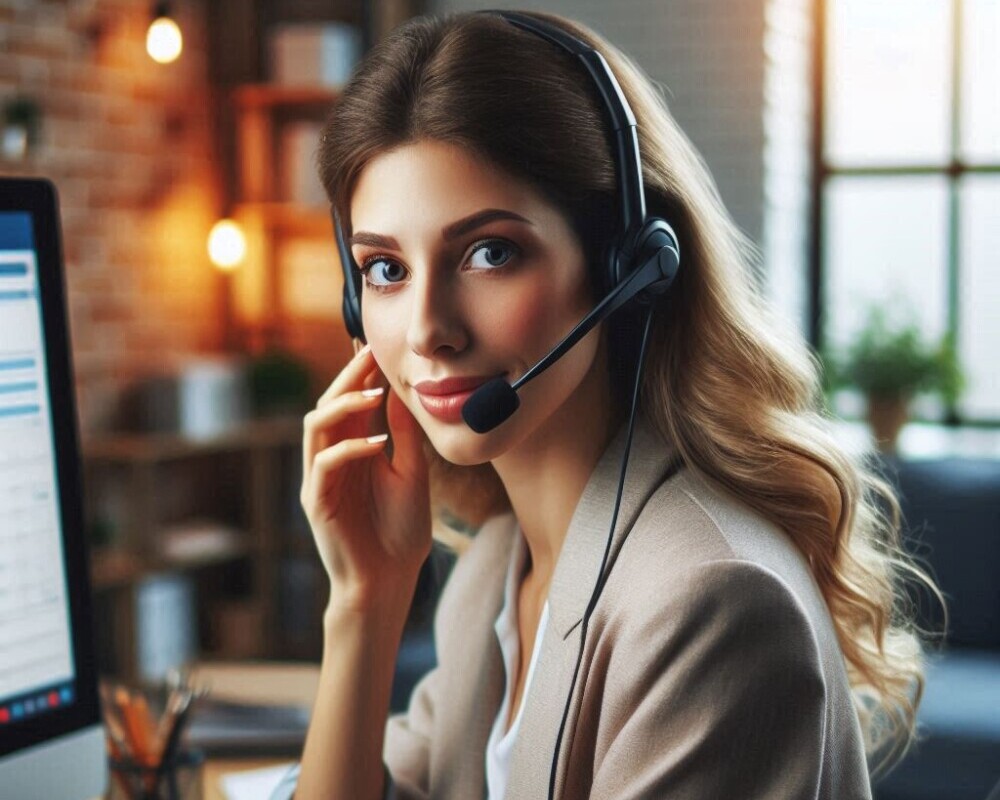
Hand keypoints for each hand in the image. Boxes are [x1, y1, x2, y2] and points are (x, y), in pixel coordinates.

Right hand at [301, 344, 431, 612]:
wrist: (389, 581)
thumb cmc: (401, 532)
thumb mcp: (411, 473)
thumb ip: (403, 436)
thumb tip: (402, 393)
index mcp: (354, 450)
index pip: (350, 402)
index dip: (359, 373)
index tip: (375, 346)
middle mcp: (332, 458)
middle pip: (328, 404)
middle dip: (348, 377)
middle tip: (370, 354)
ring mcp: (321, 479)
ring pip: (316, 425)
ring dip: (343, 405)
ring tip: (374, 393)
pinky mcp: (317, 501)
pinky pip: (325, 463)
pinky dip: (350, 449)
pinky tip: (378, 444)